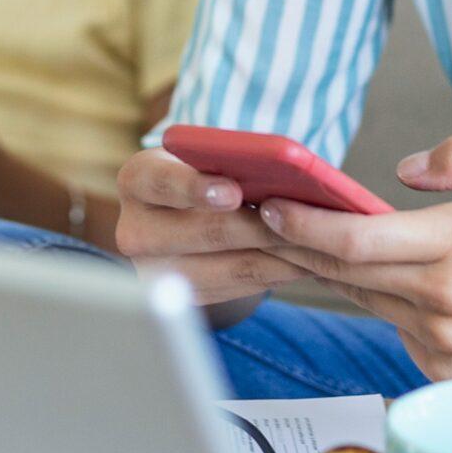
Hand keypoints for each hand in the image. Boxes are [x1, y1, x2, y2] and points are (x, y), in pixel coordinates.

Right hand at [115, 147, 305, 315]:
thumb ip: (224, 159)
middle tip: (303, 220)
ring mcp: (157, 271)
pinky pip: (240, 288)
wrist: (177, 214)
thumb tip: (277, 170)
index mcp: (136, 180)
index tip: (234, 191)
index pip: (163, 183)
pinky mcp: (187, 296)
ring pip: (230, 266)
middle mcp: (135, 230)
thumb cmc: (198, 173)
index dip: (198, 188)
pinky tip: (303, 262)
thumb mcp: (198, 156)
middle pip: (206, 232)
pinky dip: (275, 274)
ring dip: (279, 254)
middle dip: (260, 226)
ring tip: (317, 243)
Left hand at [257, 137, 451, 380]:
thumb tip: (403, 168)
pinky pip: (394, 327)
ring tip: (320, 243)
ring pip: (366, 299)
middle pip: (344, 273)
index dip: (303, 225)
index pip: (356, 240)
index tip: (273, 207)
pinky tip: (397, 283)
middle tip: (271, 219)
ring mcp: (442, 343)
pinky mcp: (442, 371)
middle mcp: (445, 299)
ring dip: (340, 274)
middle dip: (300, 245)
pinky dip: (386, 303)